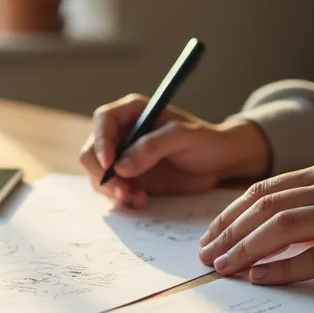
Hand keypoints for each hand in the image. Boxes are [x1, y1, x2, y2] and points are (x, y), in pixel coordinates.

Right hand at [78, 94, 270, 207]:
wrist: (220, 162)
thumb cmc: (206, 140)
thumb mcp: (184, 137)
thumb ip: (153, 147)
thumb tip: (121, 166)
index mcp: (132, 112)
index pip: (103, 121)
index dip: (101, 142)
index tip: (110, 165)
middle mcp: (123, 133)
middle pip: (92, 151)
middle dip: (103, 174)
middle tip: (122, 191)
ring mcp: (124, 157)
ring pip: (99, 174)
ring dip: (112, 190)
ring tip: (136, 198)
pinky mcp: (131, 178)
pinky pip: (114, 190)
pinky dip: (122, 199)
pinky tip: (141, 200)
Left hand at [198, 158, 313, 284]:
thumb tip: (277, 230)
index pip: (265, 189)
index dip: (231, 212)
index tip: (211, 235)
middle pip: (266, 205)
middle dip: (228, 231)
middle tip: (205, 255)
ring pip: (283, 227)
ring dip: (245, 249)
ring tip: (222, 267)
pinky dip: (281, 268)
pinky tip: (258, 278)